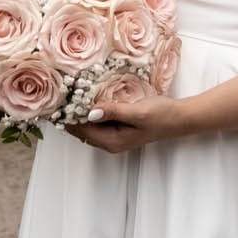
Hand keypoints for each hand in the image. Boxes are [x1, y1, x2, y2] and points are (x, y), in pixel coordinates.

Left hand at [67, 71, 181, 152]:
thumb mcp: (137, 111)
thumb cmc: (162, 116)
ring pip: (89, 126)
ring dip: (79, 112)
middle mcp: (111, 142)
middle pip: (82, 130)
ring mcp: (115, 136)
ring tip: (67, 95)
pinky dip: (90, 111)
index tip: (56, 102)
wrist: (180, 118)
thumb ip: (113, 111)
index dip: (67, 118)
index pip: (81, 131)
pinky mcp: (120, 128)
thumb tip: (90, 112)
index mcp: (113, 141)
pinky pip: (99, 121)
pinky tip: (87, 99)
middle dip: (70, 115)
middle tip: (58, 95)